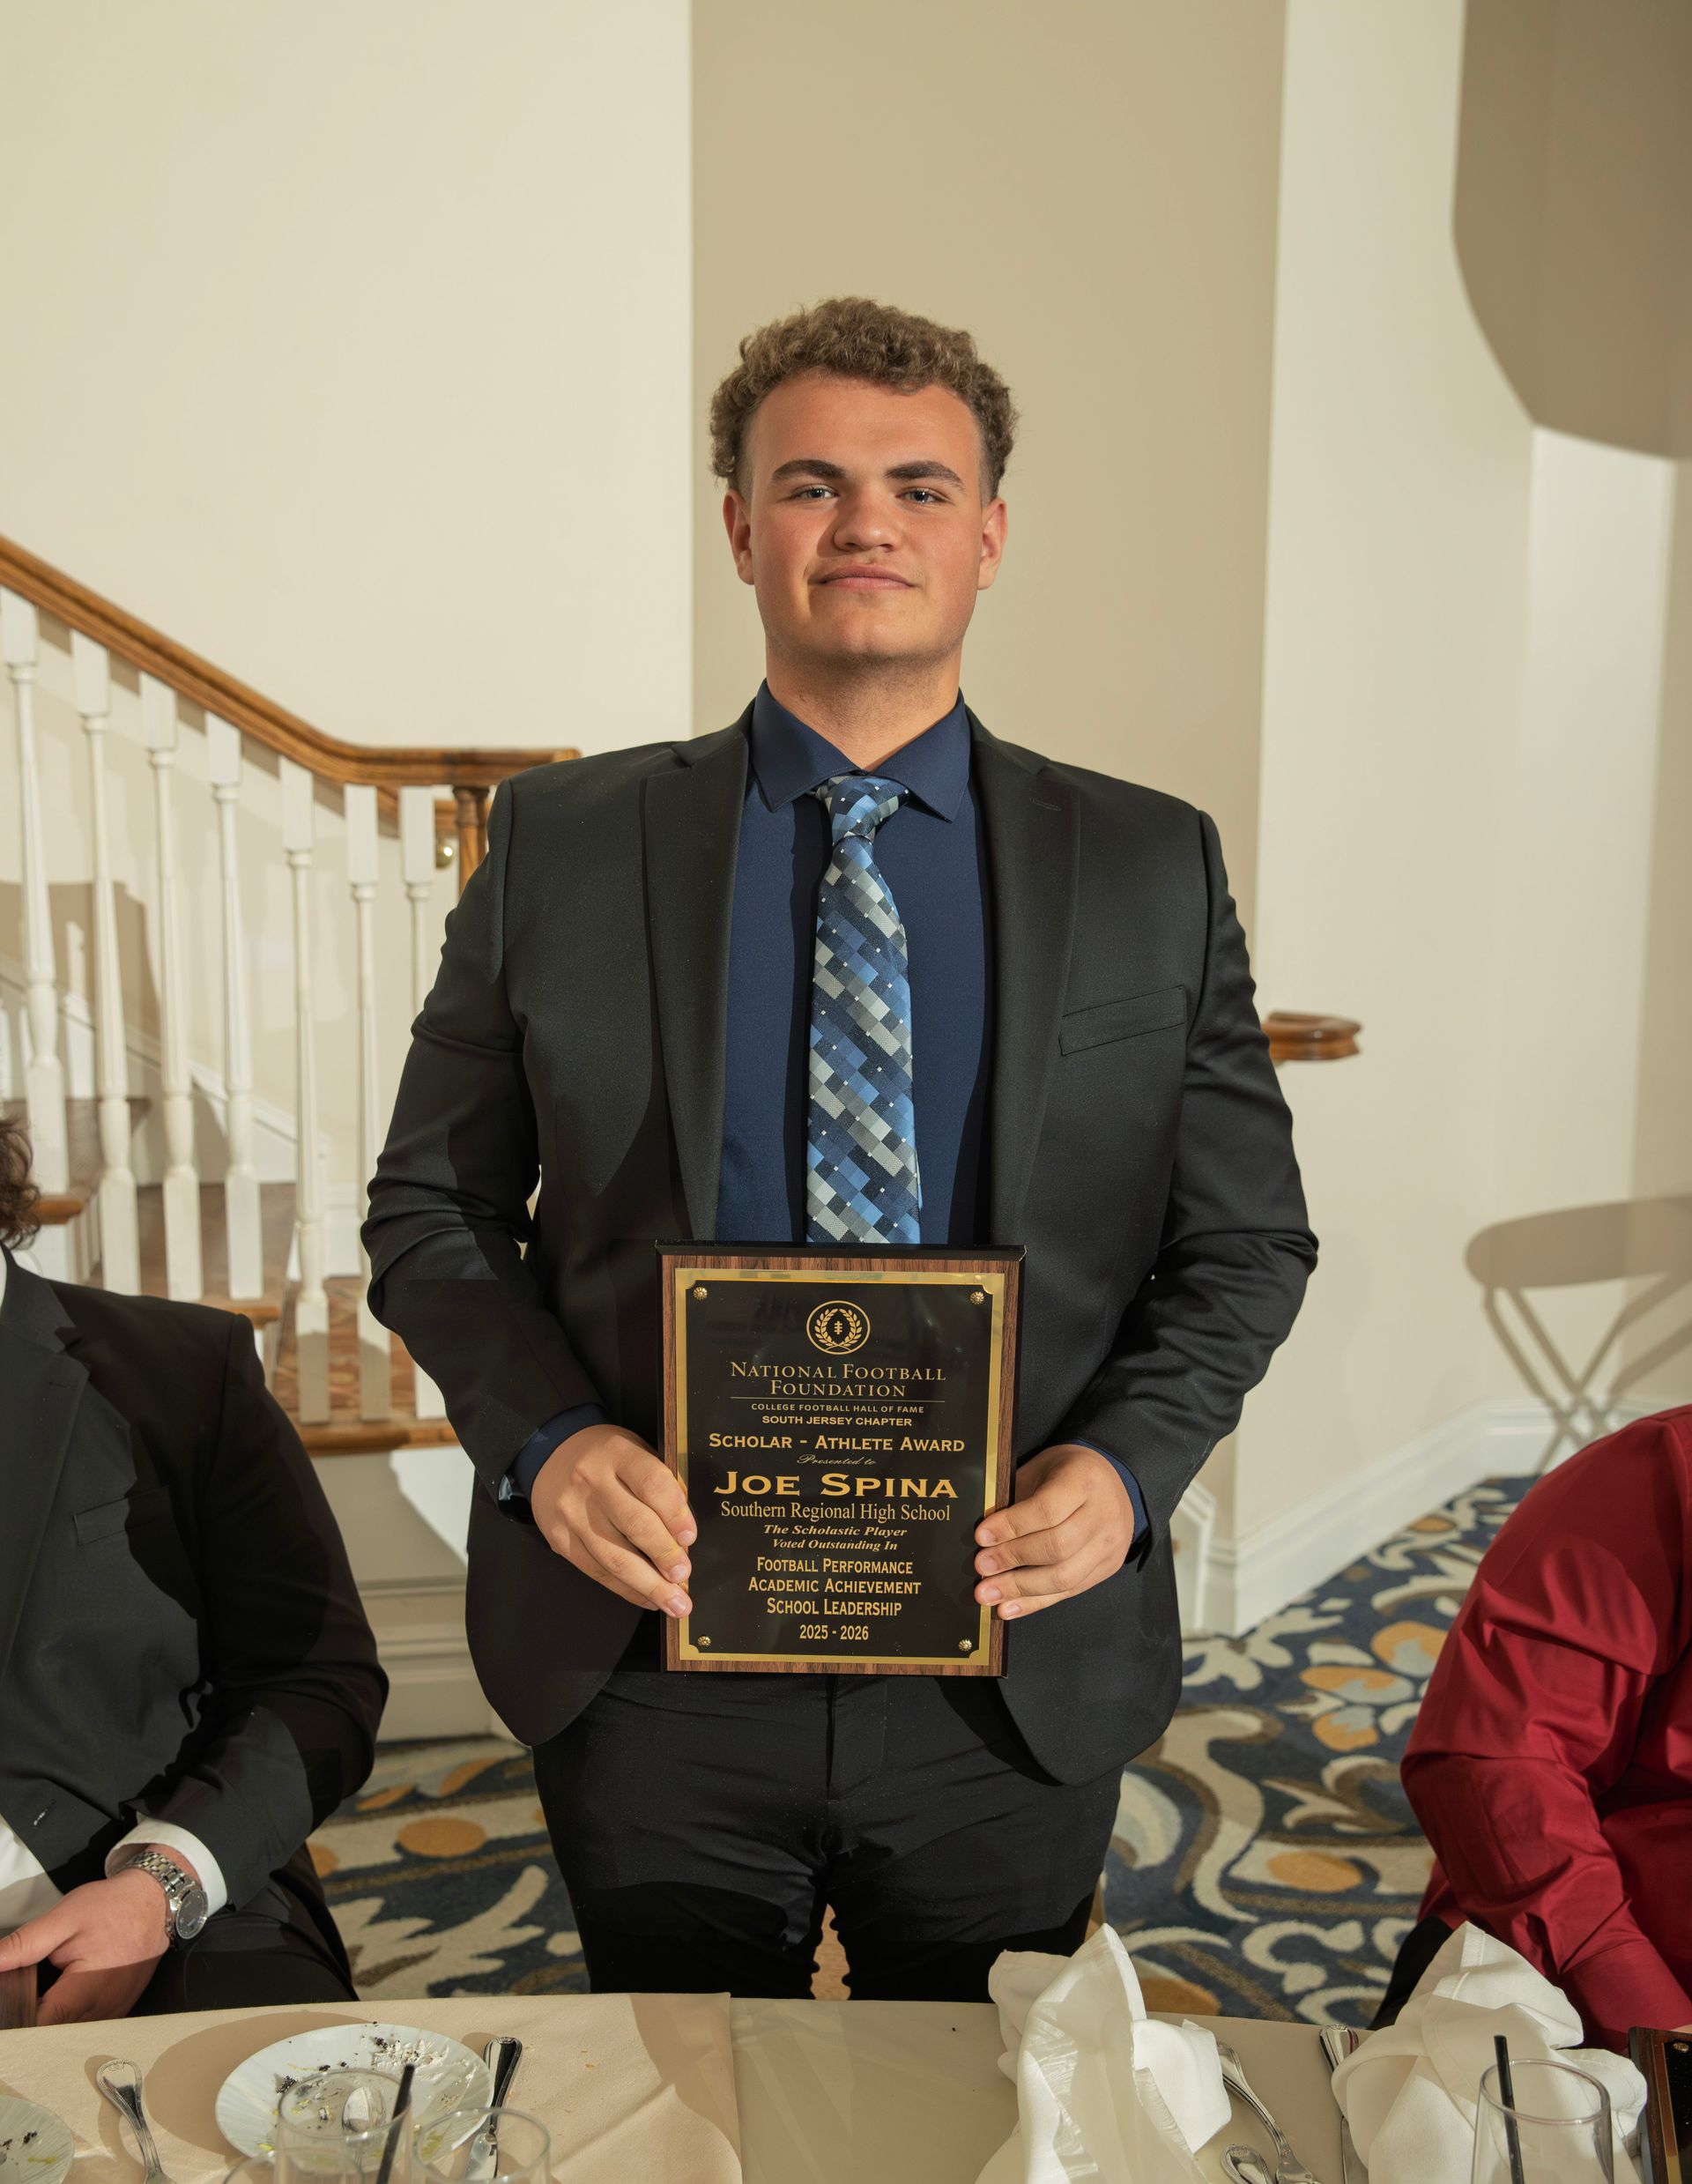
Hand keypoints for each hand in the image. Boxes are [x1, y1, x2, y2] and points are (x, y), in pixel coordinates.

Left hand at [0, 1870, 173, 2023]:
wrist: (154, 1902)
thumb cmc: (111, 1908)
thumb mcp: (64, 1918)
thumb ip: (25, 1944)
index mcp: (85, 1990)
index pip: (40, 2027)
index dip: (17, 2025)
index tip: (8, 2012)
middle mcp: (102, 2011)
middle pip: (54, 2035)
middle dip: (31, 2022)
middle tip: (20, 2001)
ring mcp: (112, 2014)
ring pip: (70, 2035)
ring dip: (51, 2023)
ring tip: (40, 1999)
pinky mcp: (118, 2011)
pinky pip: (86, 2026)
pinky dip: (69, 2018)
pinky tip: (62, 1999)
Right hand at [530, 1423, 696, 1616]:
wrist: (551, 1455)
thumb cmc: (606, 1458)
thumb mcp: (635, 1451)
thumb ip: (661, 1484)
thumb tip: (685, 1535)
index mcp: (617, 1453)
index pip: (651, 1484)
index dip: (675, 1514)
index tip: (690, 1538)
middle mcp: (591, 1481)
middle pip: (634, 1524)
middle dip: (664, 1556)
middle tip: (683, 1576)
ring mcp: (572, 1512)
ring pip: (614, 1557)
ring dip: (648, 1585)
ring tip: (674, 1602)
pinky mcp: (559, 1539)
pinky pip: (596, 1571)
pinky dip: (625, 1589)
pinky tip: (647, 1598)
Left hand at [973, 1443, 1137, 1619]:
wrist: (1110, 1482)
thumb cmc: (1066, 1474)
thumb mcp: (1040, 1470)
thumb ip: (1015, 1499)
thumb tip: (983, 1537)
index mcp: (1084, 1481)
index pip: (1047, 1510)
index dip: (1011, 1526)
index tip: (981, 1537)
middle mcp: (1103, 1514)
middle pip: (1057, 1547)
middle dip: (1013, 1559)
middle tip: (982, 1567)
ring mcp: (1110, 1545)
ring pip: (1065, 1577)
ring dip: (1021, 1589)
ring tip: (988, 1594)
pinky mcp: (1108, 1568)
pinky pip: (1070, 1591)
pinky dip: (1035, 1602)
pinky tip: (1008, 1606)